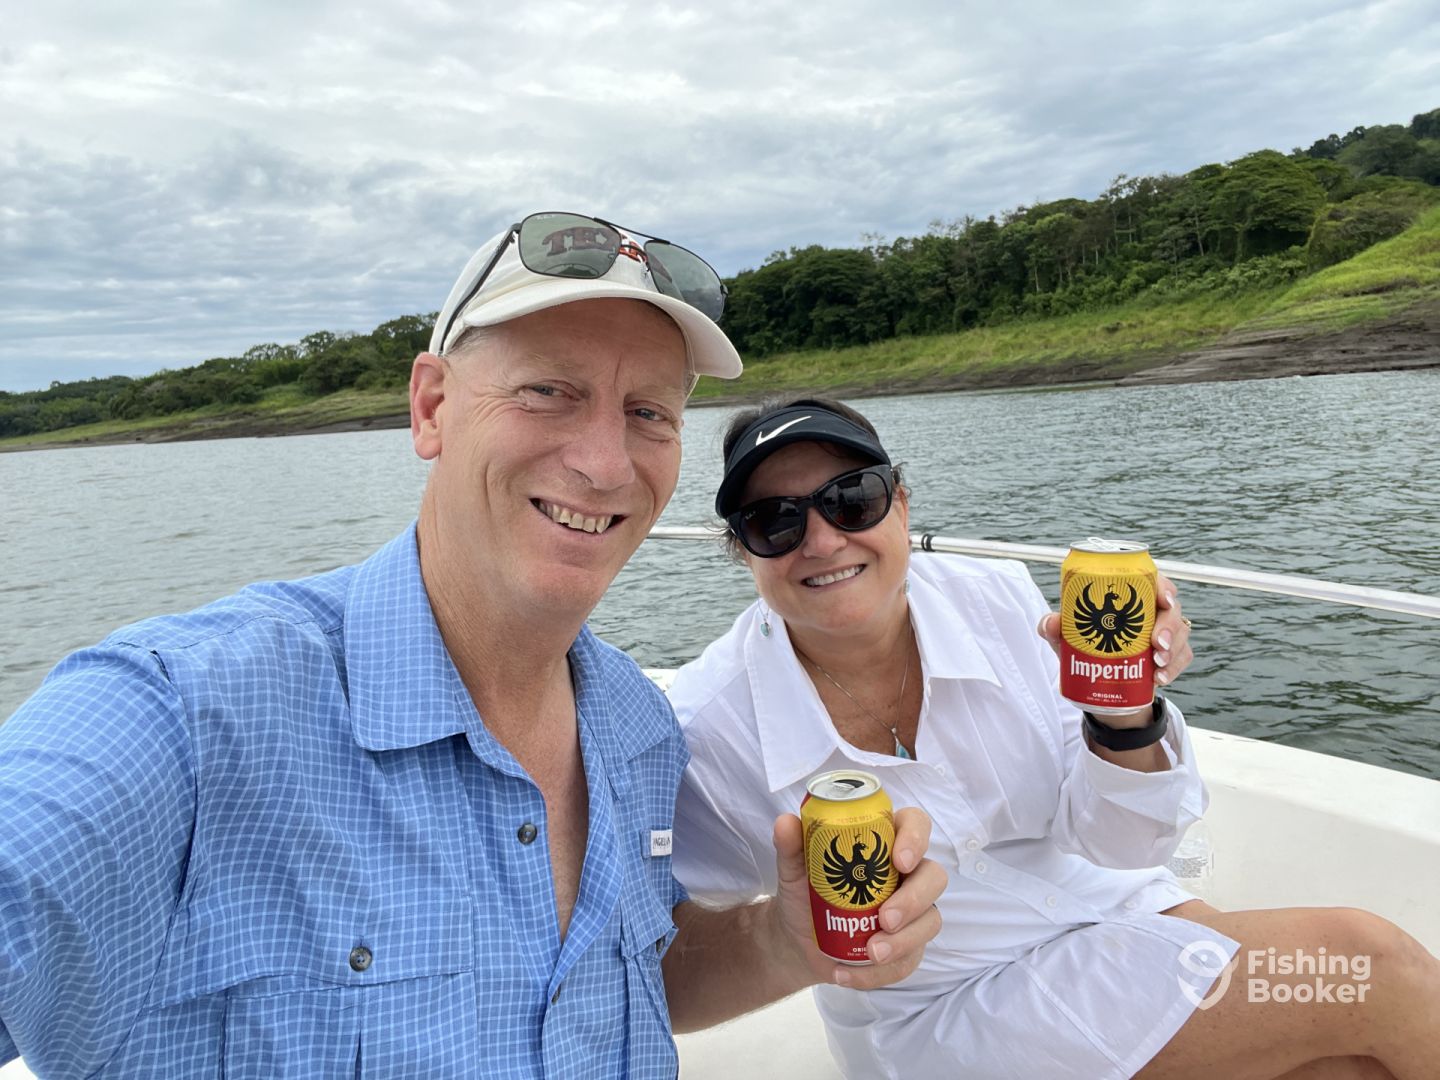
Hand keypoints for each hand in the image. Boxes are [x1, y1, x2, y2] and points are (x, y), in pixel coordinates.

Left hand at [770, 806, 945, 988]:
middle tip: (885, 919)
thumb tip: (786, 823)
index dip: (916, 838)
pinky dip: (879, 973)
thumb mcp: (793, 870)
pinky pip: (908, 962)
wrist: (797, 940)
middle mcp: (907, 875)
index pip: (916, 825)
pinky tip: (846, 974)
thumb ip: (791, 847)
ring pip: (930, 922)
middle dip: (914, 899)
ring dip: (903, 942)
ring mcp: (913, 913)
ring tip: (869, 953)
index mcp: (885, 844)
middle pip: (934, 877)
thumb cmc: (804, 893)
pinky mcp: (908, 948)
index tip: (899, 860)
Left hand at [1036, 571, 1193, 693]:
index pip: (1153, 581)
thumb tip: (1051, 622)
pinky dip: (1174, 668)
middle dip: (1169, 625)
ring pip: (1181, 632)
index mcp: (1130, 596)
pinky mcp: (1172, 655)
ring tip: (1157, 664)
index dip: (1162, 586)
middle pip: (1172, 608)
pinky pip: (1182, 657)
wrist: (1098, 681)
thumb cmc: (1085, 647)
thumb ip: (1055, 628)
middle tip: (1157, 643)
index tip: (1161, 599)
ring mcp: (1165, 633)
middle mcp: (1152, 611)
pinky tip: (1159, 677)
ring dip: (1173, 649)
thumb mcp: (1068, 638)